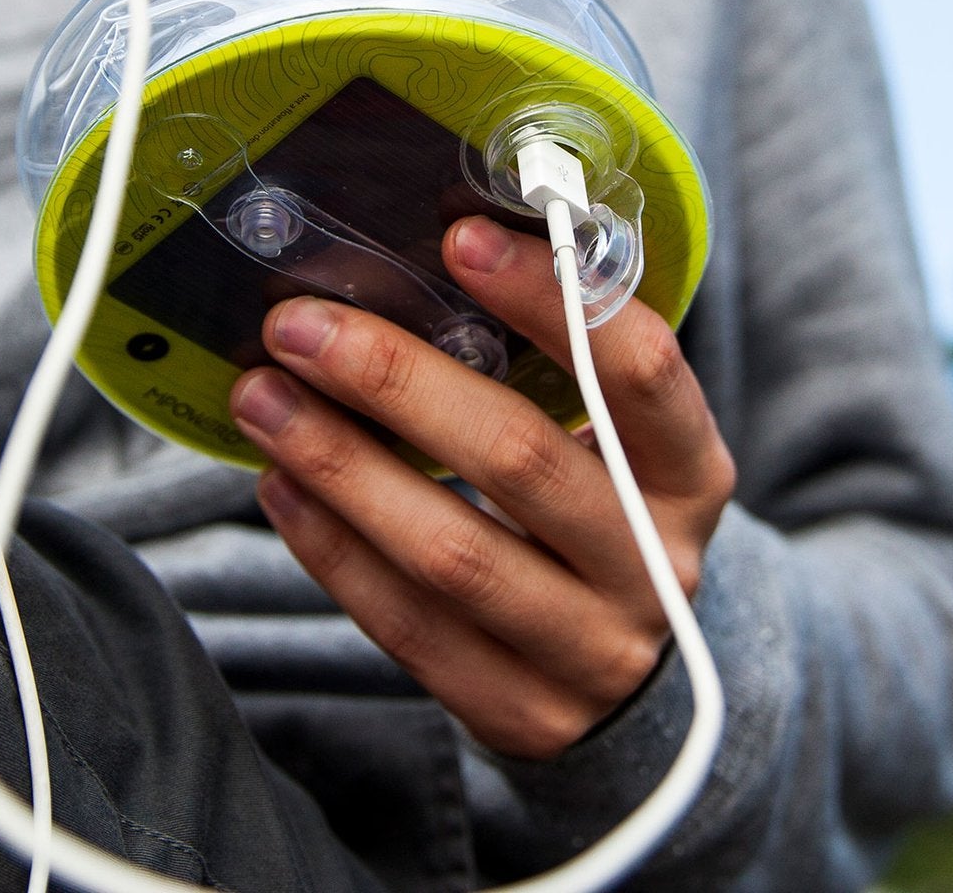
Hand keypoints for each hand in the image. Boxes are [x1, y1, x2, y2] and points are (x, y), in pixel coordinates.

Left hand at [228, 214, 735, 758]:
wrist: (638, 693)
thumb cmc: (602, 516)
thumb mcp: (620, 446)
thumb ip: (559, 367)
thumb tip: (430, 249)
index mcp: (690, 472)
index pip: (639, 370)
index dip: (551, 298)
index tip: (459, 236)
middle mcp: (655, 563)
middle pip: (520, 459)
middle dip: (396, 380)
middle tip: (300, 323)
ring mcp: (591, 650)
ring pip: (452, 552)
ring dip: (340, 463)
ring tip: (262, 396)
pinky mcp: (521, 716)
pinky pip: (409, 626)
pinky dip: (333, 548)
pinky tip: (279, 484)